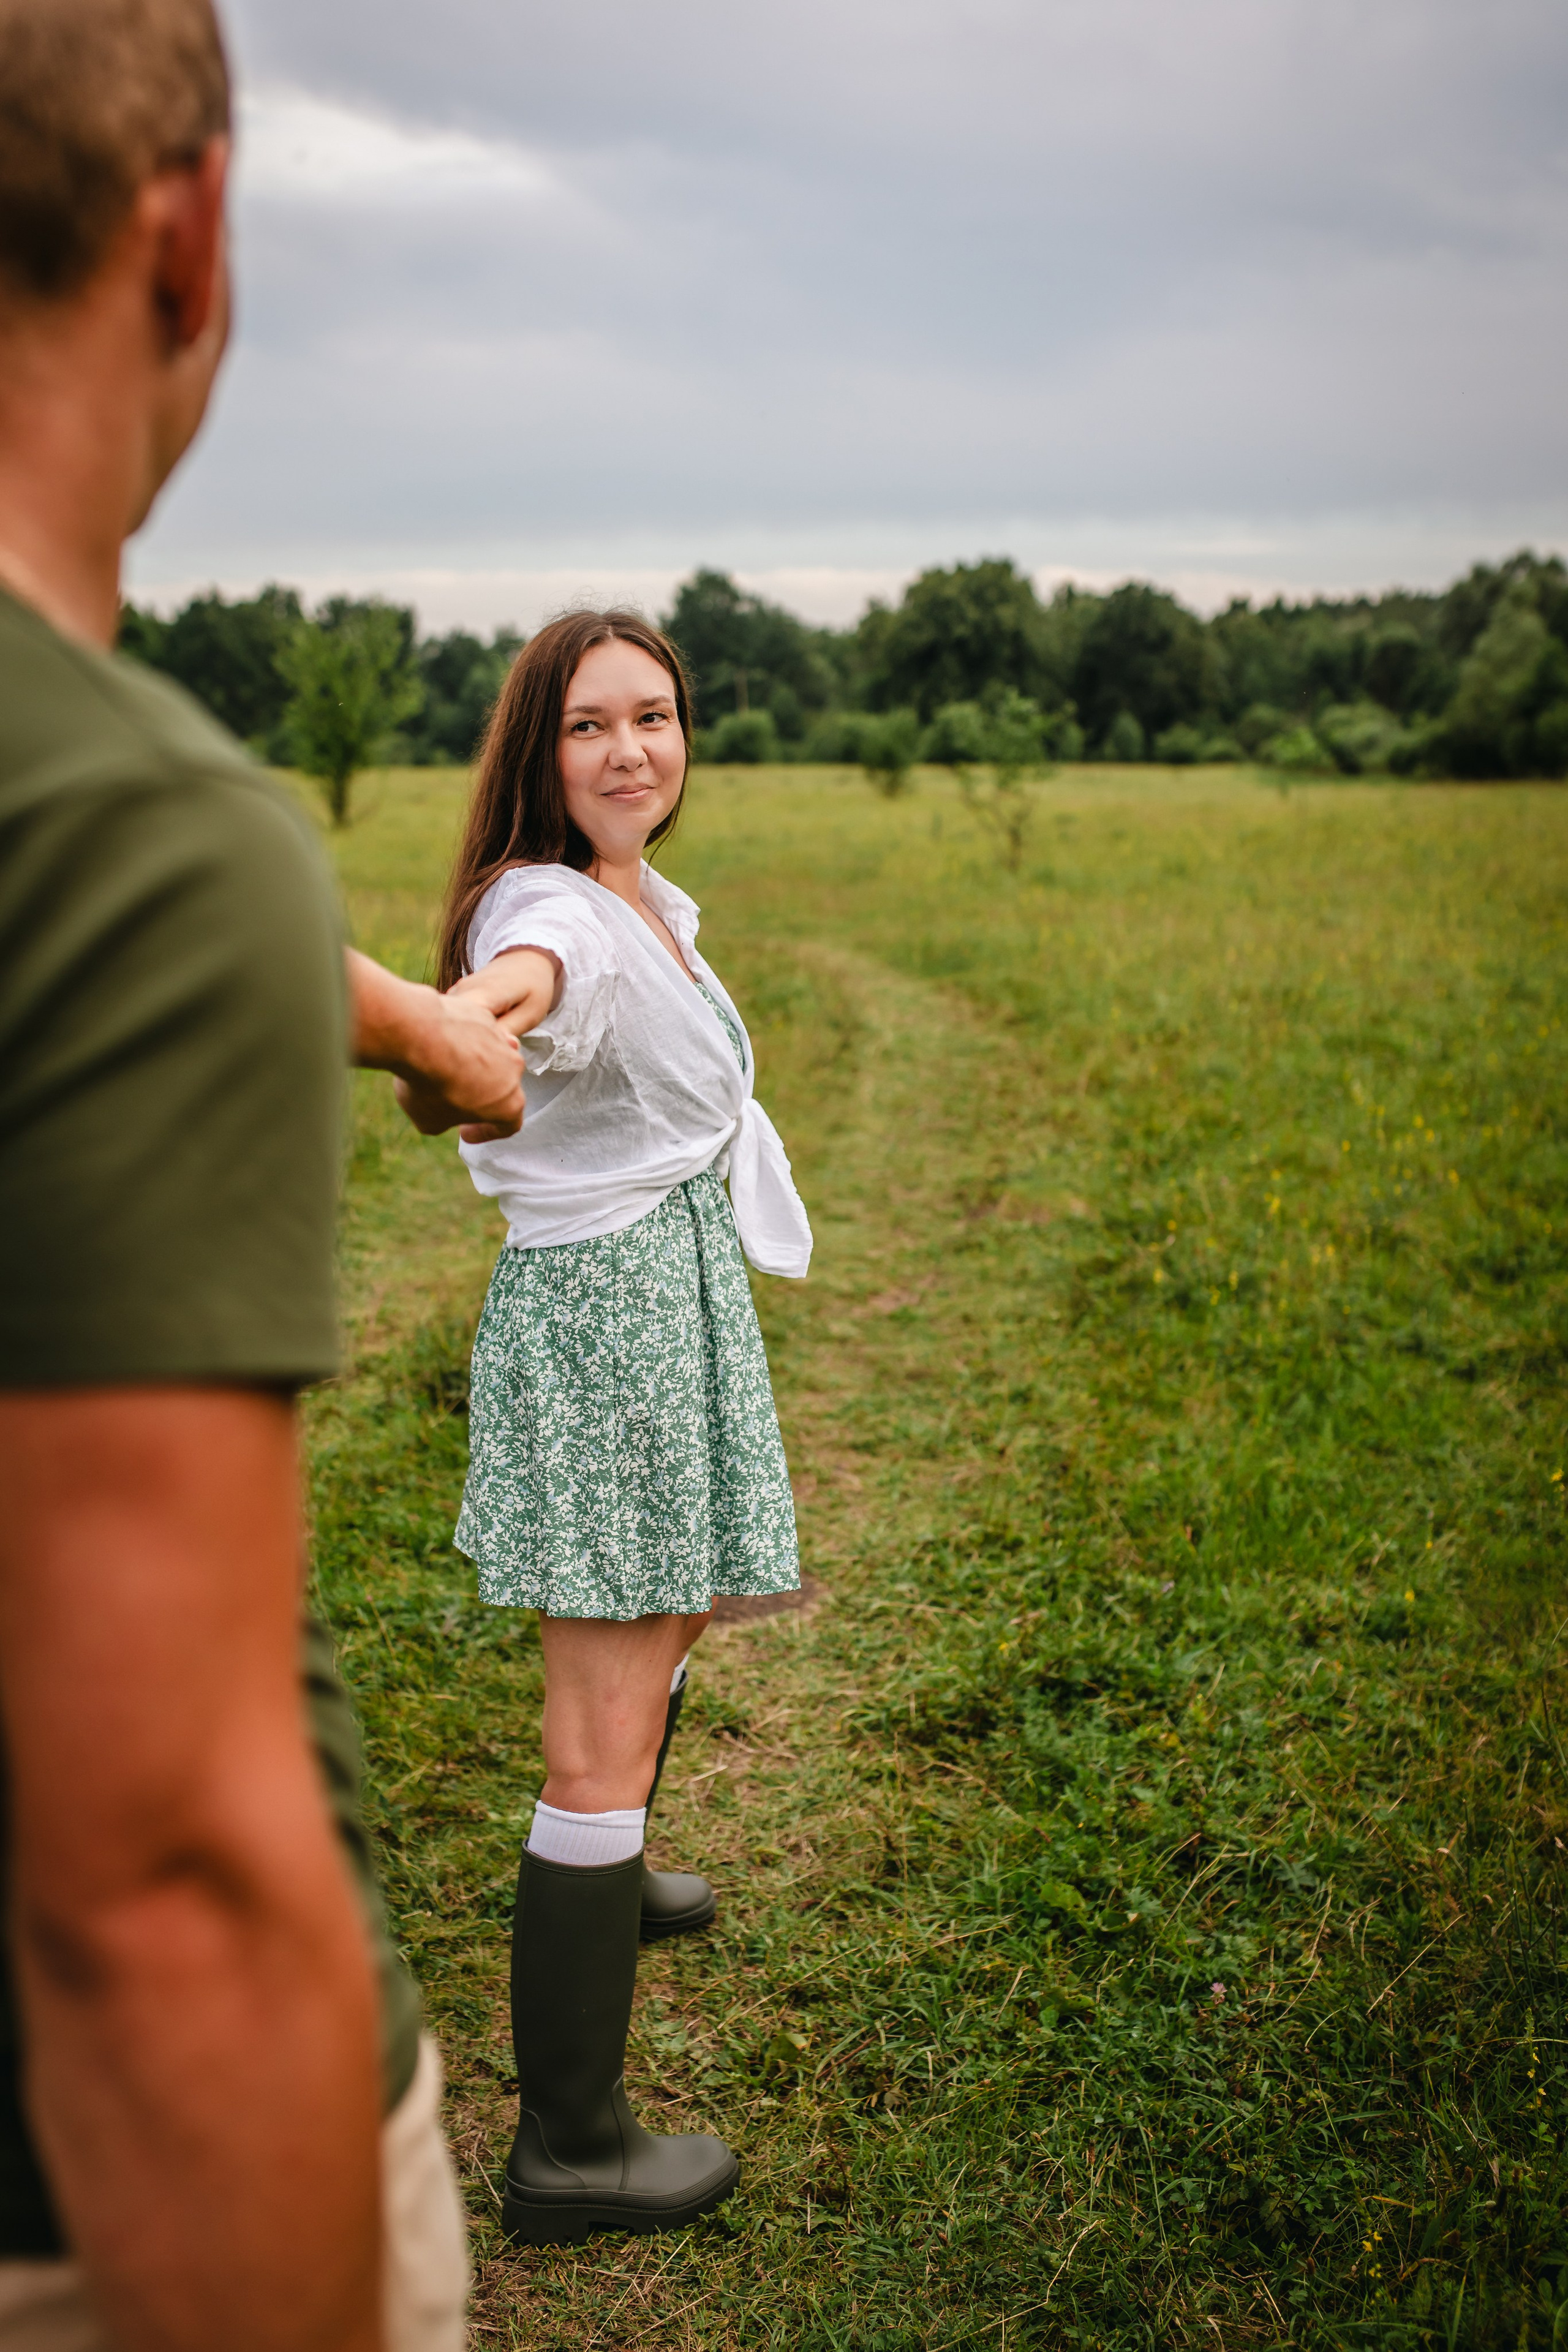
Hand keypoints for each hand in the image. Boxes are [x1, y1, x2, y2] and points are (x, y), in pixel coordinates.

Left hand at [348, 949, 524, 1138]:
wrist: (416, 1035)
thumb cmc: (426, 1084)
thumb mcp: (429, 1121)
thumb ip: (446, 1120)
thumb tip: (443, 1109)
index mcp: (508, 1102)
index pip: (508, 1124)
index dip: (487, 1132)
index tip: (465, 1132)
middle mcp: (513, 1069)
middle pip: (502, 1086)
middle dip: (481, 1094)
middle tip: (453, 1098)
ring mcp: (500, 1039)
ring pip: (490, 1055)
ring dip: (472, 1064)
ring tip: (441, 1067)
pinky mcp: (482, 1015)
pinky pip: (475, 1032)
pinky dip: (460, 1040)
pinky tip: (434, 1043)